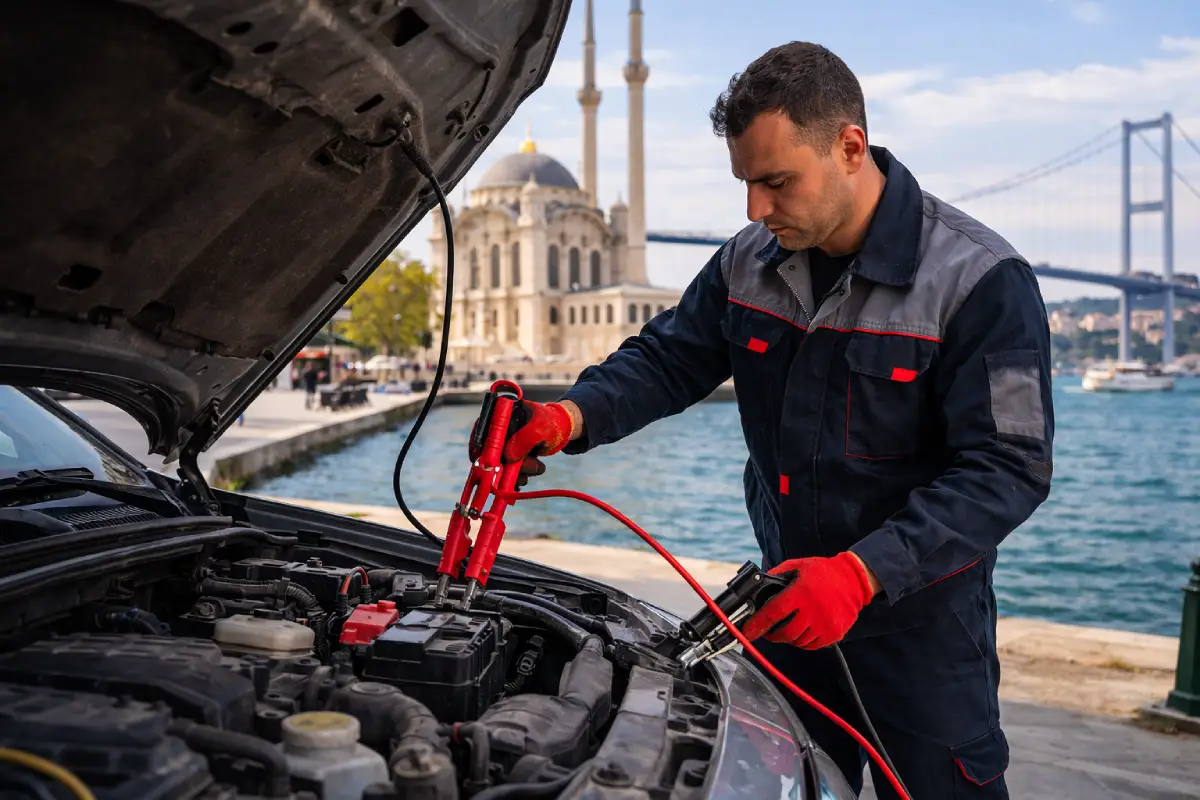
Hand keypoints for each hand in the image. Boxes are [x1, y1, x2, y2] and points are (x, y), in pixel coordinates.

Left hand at [740, 552, 875, 648]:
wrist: (854, 579)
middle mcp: (813, 611)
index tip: (747, 632)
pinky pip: (812, 645)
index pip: (773, 613)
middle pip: (785, 633)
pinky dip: (803, 641)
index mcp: (801, 593)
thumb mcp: (797, 566)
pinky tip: (801, 631)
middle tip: (767, 631)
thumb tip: (757, 586)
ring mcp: (825, 624)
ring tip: (786, 628)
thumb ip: (777, 575)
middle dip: (772, 634)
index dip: (757, 625)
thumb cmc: (823, 572)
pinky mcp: (834, 633)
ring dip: (788, 638)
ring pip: (797, 641)